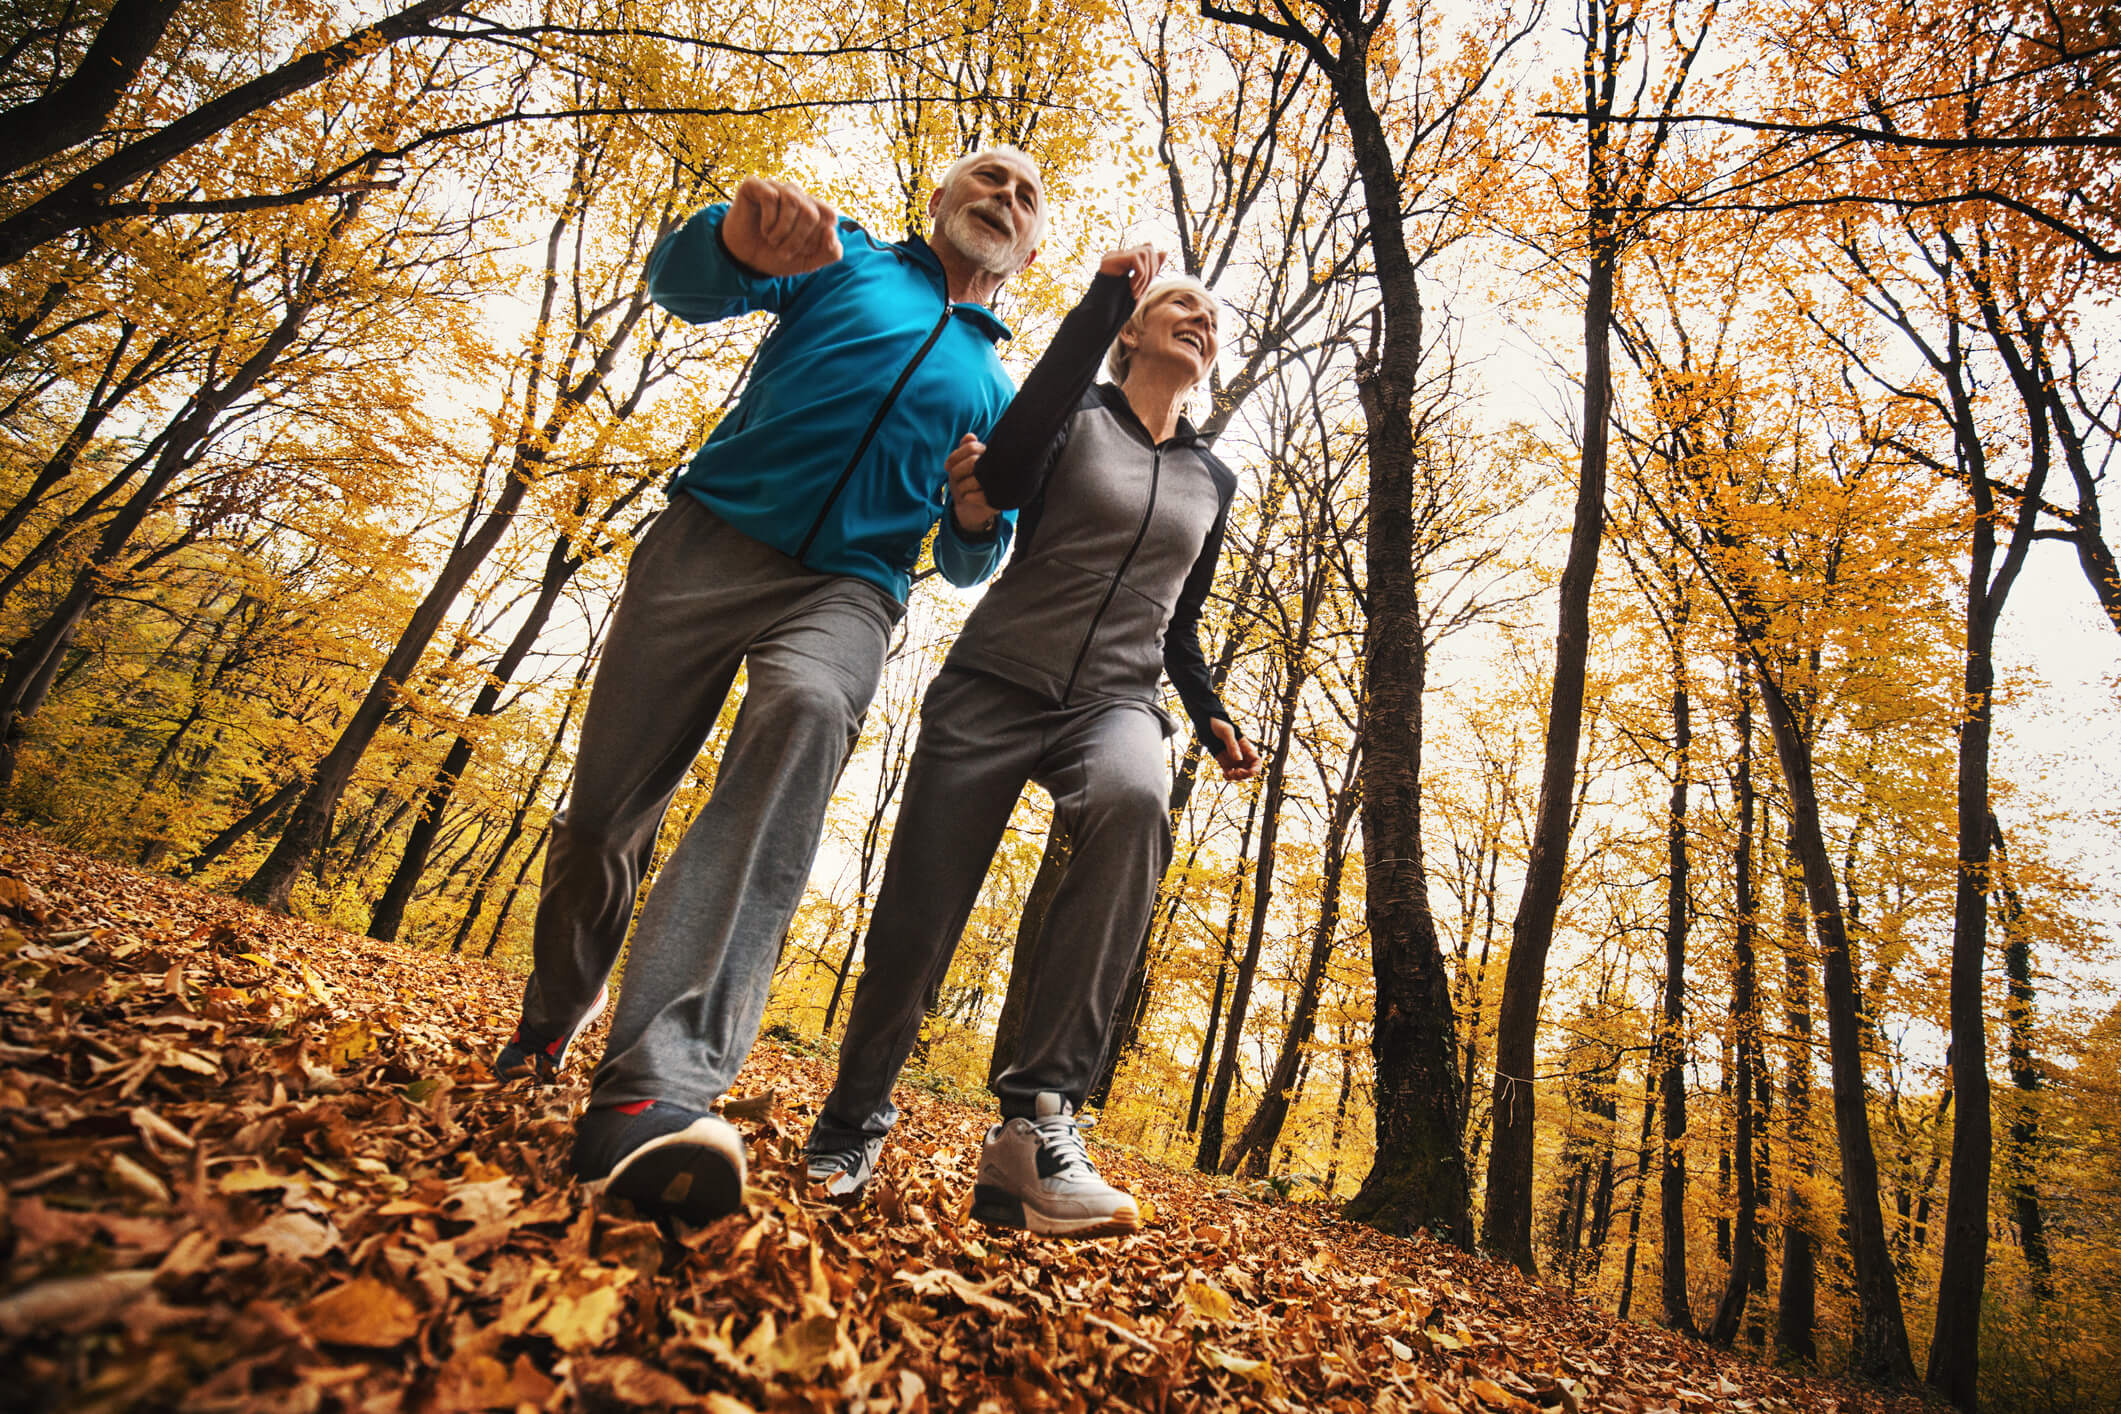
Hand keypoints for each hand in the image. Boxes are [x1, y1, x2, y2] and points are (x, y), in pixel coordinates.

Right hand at [723, 175, 842, 275]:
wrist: (746, 260)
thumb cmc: (777, 256)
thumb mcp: (809, 262)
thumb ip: (831, 252)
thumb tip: (831, 230)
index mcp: (813, 208)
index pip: (829, 216)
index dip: (817, 238)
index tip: (804, 251)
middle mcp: (797, 195)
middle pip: (810, 212)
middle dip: (797, 239)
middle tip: (783, 251)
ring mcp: (776, 188)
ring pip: (792, 201)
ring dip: (782, 230)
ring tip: (772, 241)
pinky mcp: (755, 186)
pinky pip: (770, 196)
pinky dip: (769, 219)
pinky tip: (764, 229)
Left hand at [947, 433, 997, 534]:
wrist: (971, 510)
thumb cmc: (967, 483)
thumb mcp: (962, 464)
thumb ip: (965, 449)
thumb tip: (970, 436)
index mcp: (990, 456)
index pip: (971, 446)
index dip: (955, 456)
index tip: (947, 467)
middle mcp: (998, 468)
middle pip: (972, 461)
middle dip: (957, 471)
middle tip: (955, 479)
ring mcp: (999, 485)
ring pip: (973, 479)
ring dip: (961, 486)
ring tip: (964, 491)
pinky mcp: (997, 501)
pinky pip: (974, 496)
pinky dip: (966, 497)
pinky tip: (968, 499)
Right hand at [1098, 243, 1163, 299]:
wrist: (1102, 313)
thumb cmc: (1120, 303)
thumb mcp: (1142, 285)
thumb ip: (1152, 269)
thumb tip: (1164, 252)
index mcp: (1125, 259)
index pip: (1148, 250)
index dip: (1154, 266)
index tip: (1145, 286)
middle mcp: (1119, 254)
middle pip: (1148, 250)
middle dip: (1151, 272)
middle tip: (1140, 292)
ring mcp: (1114, 255)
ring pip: (1144, 253)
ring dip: (1145, 276)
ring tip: (1135, 292)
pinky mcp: (1111, 258)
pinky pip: (1136, 259)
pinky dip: (1139, 276)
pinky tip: (1131, 288)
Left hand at [1210, 720, 1261, 780]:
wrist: (1208, 727)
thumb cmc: (1220, 726)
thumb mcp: (1227, 732)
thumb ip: (1233, 746)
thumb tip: (1239, 760)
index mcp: (1246, 748)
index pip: (1257, 762)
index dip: (1256, 769)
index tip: (1250, 772)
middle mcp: (1242, 757)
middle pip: (1250, 772)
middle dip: (1244, 775)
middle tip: (1235, 772)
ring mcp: (1234, 761)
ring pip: (1240, 775)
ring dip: (1235, 777)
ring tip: (1227, 773)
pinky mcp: (1225, 764)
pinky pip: (1229, 775)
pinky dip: (1228, 777)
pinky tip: (1224, 773)